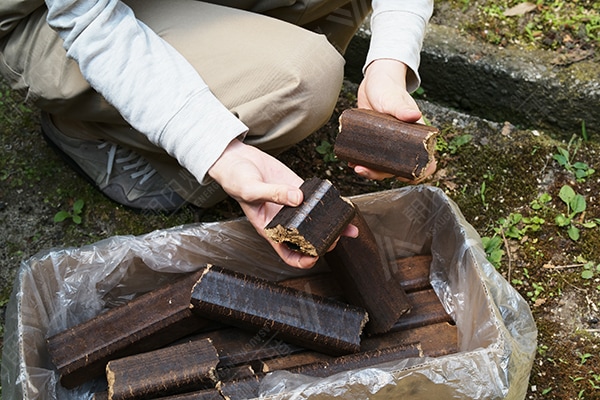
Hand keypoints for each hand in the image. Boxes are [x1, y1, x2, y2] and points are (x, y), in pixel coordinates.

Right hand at [208, 139, 357, 268]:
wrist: (237, 160)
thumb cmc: (236, 180)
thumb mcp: (250, 189)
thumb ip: (273, 193)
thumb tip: (298, 198)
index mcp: (270, 228)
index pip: (287, 252)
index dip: (301, 260)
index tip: (314, 258)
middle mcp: (284, 220)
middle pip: (307, 239)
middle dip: (323, 243)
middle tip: (335, 239)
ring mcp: (293, 205)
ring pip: (316, 221)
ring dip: (332, 225)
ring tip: (348, 227)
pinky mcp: (299, 189)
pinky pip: (317, 200)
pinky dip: (329, 204)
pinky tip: (341, 204)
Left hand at [355, 59, 435, 181]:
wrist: (373, 83)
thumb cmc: (388, 88)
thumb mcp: (394, 99)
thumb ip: (403, 108)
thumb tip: (415, 116)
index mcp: (417, 137)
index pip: (426, 162)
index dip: (417, 174)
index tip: (402, 176)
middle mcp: (404, 144)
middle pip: (399, 168)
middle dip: (381, 174)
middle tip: (364, 170)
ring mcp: (389, 145)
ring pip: (383, 166)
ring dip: (370, 171)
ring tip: (356, 166)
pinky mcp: (375, 143)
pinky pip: (371, 158)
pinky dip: (362, 162)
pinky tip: (352, 161)